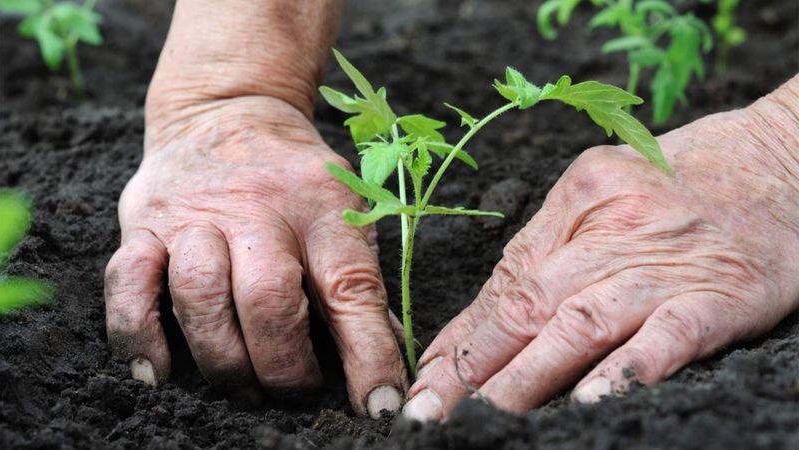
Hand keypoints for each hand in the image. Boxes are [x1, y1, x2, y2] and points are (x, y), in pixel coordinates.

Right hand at [104, 95, 406, 417]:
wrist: (227, 111)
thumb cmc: (295, 179)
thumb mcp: (343, 211)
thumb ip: (358, 284)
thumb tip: (383, 366)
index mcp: (322, 206)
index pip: (351, 288)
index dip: (368, 354)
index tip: (379, 405)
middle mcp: (257, 208)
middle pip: (268, 298)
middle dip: (283, 365)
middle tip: (295, 393)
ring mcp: (193, 215)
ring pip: (200, 295)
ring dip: (223, 359)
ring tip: (244, 388)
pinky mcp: (143, 224)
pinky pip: (128, 283)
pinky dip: (139, 336)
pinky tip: (160, 373)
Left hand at [403, 78, 798, 420]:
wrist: (785, 160)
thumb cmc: (687, 183)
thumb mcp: (607, 195)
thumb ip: (552, 251)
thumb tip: (486, 321)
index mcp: (577, 198)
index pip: (505, 280)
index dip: (462, 336)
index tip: (427, 378)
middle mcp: (611, 227)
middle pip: (528, 303)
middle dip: (473, 365)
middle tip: (430, 411)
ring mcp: (663, 262)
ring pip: (580, 322)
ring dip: (527, 376)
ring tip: (486, 418)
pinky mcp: (718, 293)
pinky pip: (666, 335)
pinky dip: (625, 369)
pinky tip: (589, 401)